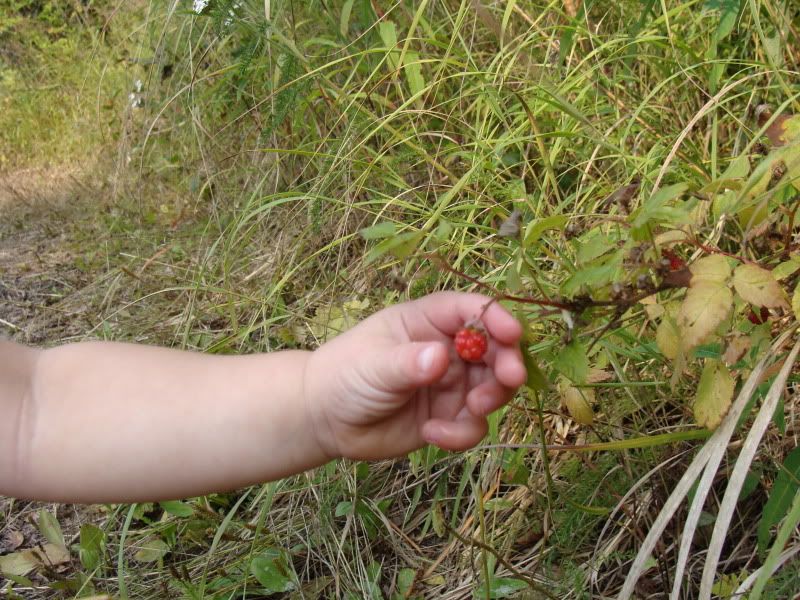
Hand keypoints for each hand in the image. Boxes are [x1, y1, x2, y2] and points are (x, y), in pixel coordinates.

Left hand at [303, 292, 526, 460]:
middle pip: (494, 349)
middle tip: (509, 379)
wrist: (325, 420)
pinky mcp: (449, 417)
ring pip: (493, 388)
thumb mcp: (373, 365)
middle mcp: (446, 348)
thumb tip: (440, 357)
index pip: (471, 310)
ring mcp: (450, 383)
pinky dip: (461, 433)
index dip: (496, 318)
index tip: (513, 334)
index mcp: (428, 321)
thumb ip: (407, 363)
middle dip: (507, 363)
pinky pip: (473, 425)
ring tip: (470, 411)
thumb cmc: (344, 375)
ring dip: (491, 400)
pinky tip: (432, 435)